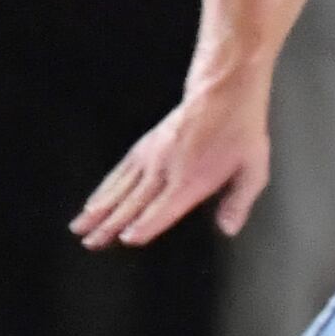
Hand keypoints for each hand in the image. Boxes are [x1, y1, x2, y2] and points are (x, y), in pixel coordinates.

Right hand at [75, 89, 272, 246]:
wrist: (223, 92)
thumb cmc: (240, 131)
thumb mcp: (254, 168)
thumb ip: (239, 201)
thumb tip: (228, 228)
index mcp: (193, 179)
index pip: (164, 208)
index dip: (145, 225)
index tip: (127, 239)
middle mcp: (167, 169)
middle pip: (134, 202)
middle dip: (110, 225)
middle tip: (92, 243)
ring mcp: (152, 156)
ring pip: (120, 188)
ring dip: (98, 210)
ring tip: (81, 227)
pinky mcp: (145, 147)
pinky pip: (119, 171)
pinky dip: (104, 188)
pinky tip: (93, 202)